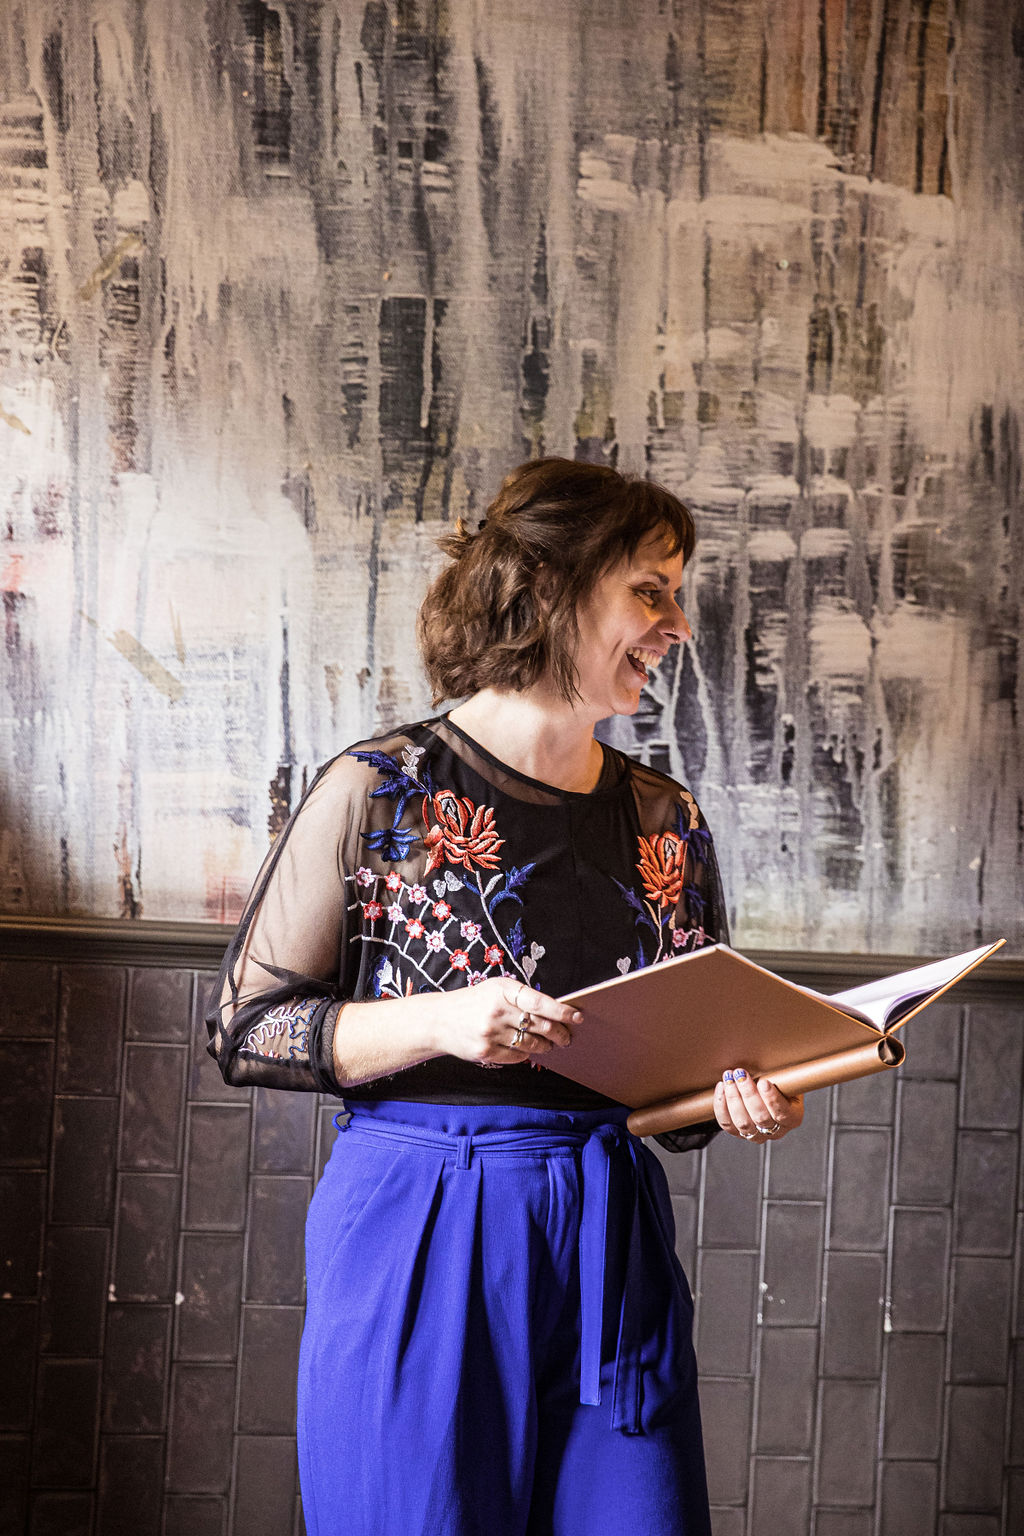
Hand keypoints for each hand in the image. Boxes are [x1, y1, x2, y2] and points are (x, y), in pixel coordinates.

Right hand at [433, 977, 579, 1067]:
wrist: (438, 1020)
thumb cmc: (473, 1002)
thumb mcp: (495, 990)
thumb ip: (521, 998)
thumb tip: (556, 1013)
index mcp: (503, 990)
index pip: (540, 1002)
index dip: (562, 1011)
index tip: (577, 1017)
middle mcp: (497, 1010)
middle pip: (540, 1026)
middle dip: (559, 1033)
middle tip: (567, 1037)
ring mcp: (490, 1032)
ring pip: (531, 1044)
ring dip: (545, 1046)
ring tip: (548, 1044)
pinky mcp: (485, 1051)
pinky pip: (517, 1057)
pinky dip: (526, 1055)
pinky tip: (525, 1050)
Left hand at [713, 1068, 803, 1144]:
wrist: (766, 1089)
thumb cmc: (777, 1083)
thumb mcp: (786, 1079)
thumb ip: (780, 1077)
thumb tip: (769, 1065)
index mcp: (792, 1118)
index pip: (783, 1113)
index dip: (772, 1099)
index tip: (763, 1082)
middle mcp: (776, 1130)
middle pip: (760, 1117)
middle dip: (748, 1094)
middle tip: (740, 1074)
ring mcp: (757, 1135)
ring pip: (743, 1123)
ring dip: (733, 1098)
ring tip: (729, 1079)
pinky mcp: (739, 1133)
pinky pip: (727, 1124)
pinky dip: (722, 1106)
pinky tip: (721, 1088)